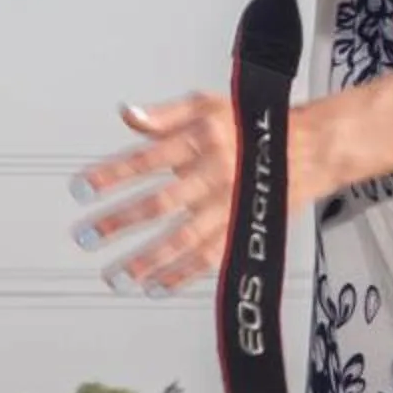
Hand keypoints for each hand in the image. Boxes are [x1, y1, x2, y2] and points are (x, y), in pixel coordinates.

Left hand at [72, 94, 239, 293]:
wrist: (312, 148)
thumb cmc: (252, 125)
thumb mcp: (207, 105)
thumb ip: (164, 115)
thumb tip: (127, 114)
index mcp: (202, 142)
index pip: (147, 160)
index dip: (112, 175)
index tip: (80, 189)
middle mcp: (216, 176)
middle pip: (163, 204)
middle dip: (121, 222)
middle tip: (86, 237)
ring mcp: (232, 206)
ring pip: (186, 238)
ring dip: (149, 260)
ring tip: (116, 276)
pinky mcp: (246, 229)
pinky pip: (213, 257)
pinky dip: (184, 275)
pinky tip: (155, 287)